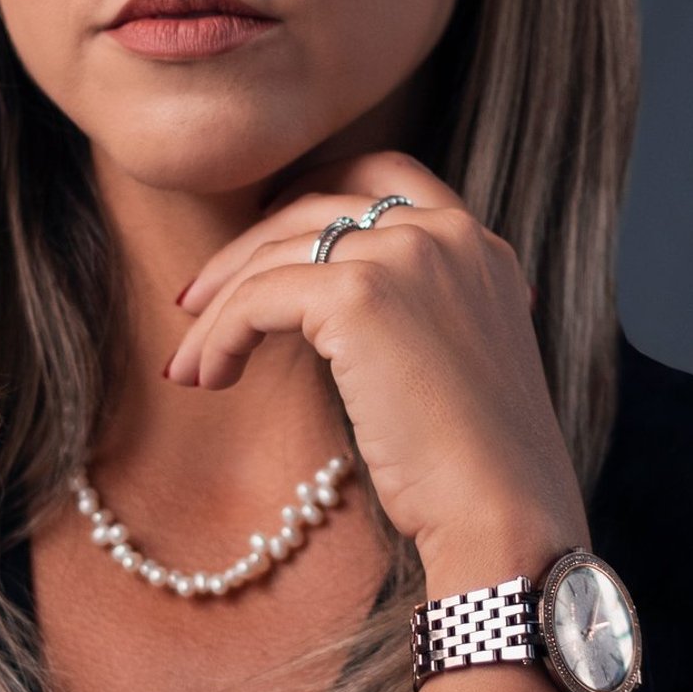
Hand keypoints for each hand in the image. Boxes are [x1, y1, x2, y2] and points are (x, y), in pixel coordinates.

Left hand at [168, 152, 586, 588]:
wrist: (503, 513)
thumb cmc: (475, 468)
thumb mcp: (456, 362)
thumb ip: (412, 314)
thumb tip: (319, 309)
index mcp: (478, 244)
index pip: (384, 178)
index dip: (312, 196)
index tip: (266, 243)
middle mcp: (447, 233)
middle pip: (316, 206)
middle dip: (246, 250)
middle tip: (196, 301)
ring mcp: (405, 255)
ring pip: (277, 255)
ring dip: (220, 308)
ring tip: (189, 366)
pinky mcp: (360, 295)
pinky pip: (260, 297)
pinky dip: (221, 334)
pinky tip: (208, 377)